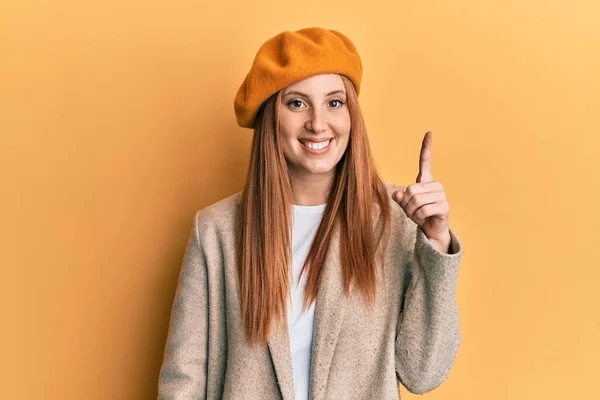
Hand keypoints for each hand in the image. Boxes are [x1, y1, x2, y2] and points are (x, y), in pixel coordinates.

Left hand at [392, 131, 450, 250]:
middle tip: (411, 210)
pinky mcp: (444, 207)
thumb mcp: (406, 205)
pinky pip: (422, 210)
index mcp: (426, 181)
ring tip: (417, 215)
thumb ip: (400, 198)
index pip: (425, 161)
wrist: (432, 230)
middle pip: (410, 190)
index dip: (426, 147)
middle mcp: (435, 185)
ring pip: (415, 201)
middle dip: (406, 203)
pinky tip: (424, 219)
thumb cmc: (419, 214)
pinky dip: (418, 217)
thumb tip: (397, 194)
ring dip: (411, 212)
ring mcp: (441, 195)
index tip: (429, 132)